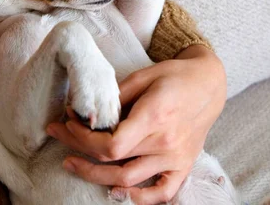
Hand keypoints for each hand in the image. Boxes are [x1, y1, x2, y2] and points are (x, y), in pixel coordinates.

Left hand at [46, 45, 226, 204]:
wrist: (209, 84)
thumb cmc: (174, 76)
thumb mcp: (142, 76)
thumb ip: (115, 96)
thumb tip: (86, 113)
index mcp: (154, 116)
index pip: (111, 144)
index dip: (84, 139)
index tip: (69, 124)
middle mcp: (165, 142)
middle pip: (114, 160)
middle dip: (79, 150)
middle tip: (59, 138)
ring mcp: (176, 158)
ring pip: (129, 180)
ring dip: (96, 175)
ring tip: (73, 163)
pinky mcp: (183, 165)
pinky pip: (162, 193)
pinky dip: (140, 198)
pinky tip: (118, 190)